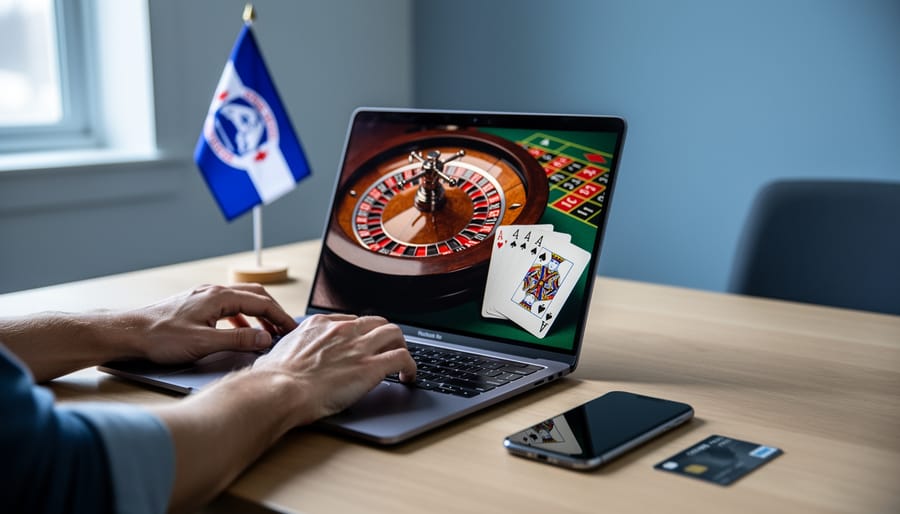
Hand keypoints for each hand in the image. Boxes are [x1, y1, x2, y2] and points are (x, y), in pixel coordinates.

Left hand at [127, 284, 297, 363]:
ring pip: (241, 301)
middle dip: (274, 313)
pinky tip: (241, 333)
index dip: (281, 317)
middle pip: (255, 296)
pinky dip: (242, 319)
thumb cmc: (161, 337)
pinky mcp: (196, 306)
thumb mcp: (205, 343)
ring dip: (259, 316)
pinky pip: (228, 308)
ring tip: (268, 332)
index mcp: (219, 296)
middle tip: (286, 330)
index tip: (293, 330)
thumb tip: (266, 338)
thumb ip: (239, 340)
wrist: (129, 333)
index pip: (262, 303)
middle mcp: (213, 292)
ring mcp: (204, 297)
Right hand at [252, 313, 416, 425]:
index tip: (363, 344)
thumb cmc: (272, 379)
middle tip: (387, 351)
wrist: (280, 390)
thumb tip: (277, 361)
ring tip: (402, 362)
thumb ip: (287, 352)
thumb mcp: (276, 353)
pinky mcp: (371, 367)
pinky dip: (411, 366)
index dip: (361, 334)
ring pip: (395, 333)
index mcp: (320, 324)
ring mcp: (359, 347)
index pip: (352, 321)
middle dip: (385, 336)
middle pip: (377, 322)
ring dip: (401, 346)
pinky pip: (403, 358)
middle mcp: (343, 330)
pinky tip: (409, 377)